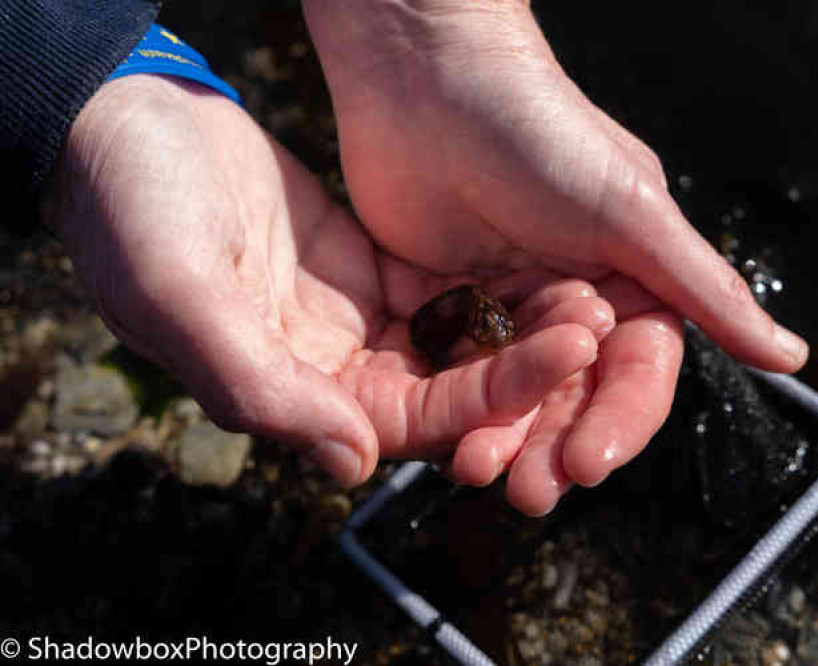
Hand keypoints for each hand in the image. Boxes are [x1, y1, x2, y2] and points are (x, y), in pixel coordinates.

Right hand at [42, 74, 606, 490]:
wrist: (126, 130)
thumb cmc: (131, 213)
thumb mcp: (182, 298)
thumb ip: (260, 387)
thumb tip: (351, 464)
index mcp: (288, 393)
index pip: (409, 422)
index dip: (489, 398)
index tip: (560, 355)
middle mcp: (329, 371)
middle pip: (447, 391)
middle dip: (523, 367)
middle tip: (594, 326)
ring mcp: (352, 323)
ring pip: (454, 346)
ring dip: (517, 329)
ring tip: (587, 299)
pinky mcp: (367, 273)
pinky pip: (441, 295)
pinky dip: (490, 288)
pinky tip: (542, 268)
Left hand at [303, 0, 807, 511]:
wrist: (431, 80)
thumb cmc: (542, 132)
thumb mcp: (632, 213)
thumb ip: (704, 289)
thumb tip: (793, 357)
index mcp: (631, 282)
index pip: (639, 371)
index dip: (620, 420)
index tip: (590, 462)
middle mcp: (576, 302)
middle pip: (574, 394)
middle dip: (555, 443)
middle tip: (532, 493)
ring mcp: (512, 308)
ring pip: (515, 393)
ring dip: (504, 437)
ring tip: (478, 475)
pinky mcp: (452, 307)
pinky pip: (458, 371)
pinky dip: (455, 406)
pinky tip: (444, 440)